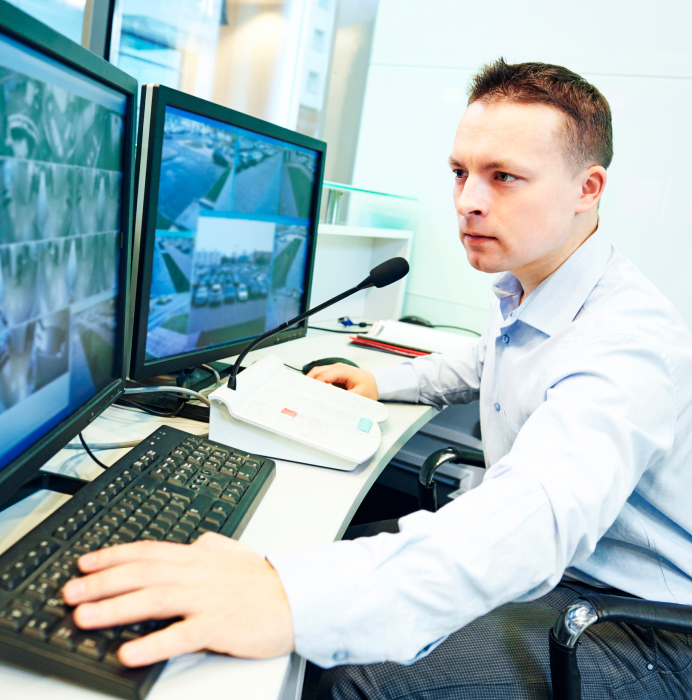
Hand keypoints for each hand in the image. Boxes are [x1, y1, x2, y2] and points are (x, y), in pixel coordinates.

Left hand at [62, 533, 293, 666]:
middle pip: (143, 573)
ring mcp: (207, 598)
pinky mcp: (219, 625)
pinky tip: (129, 653)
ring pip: (154, 599)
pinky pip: (181, 634)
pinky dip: (153, 643)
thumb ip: (210, 545)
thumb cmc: (262, 581)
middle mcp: (198, 573)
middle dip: (102, 582)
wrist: (296, 599)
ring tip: (84, 617)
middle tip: (70, 592)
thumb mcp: (233, 553)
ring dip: (115, 608)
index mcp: (198, 556)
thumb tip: (193, 541)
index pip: (148, 551)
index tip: (84, 563)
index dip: (112, 556)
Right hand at [307, 363, 377, 399]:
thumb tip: (332, 403)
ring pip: (317, 374)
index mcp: (343, 371)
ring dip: (311, 383)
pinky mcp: (335, 376)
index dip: (314, 385)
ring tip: (306, 395)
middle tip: (302, 395)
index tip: (308, 395)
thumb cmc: (370, 387)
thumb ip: (346, 399)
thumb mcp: (360, 396)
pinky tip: (314, 394)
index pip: (323, 376)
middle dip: (308, 383)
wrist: (377, 384)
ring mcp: (335, 371)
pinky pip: (322, 378)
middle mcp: (337, 368)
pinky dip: (316, 385)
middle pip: (316, 372)